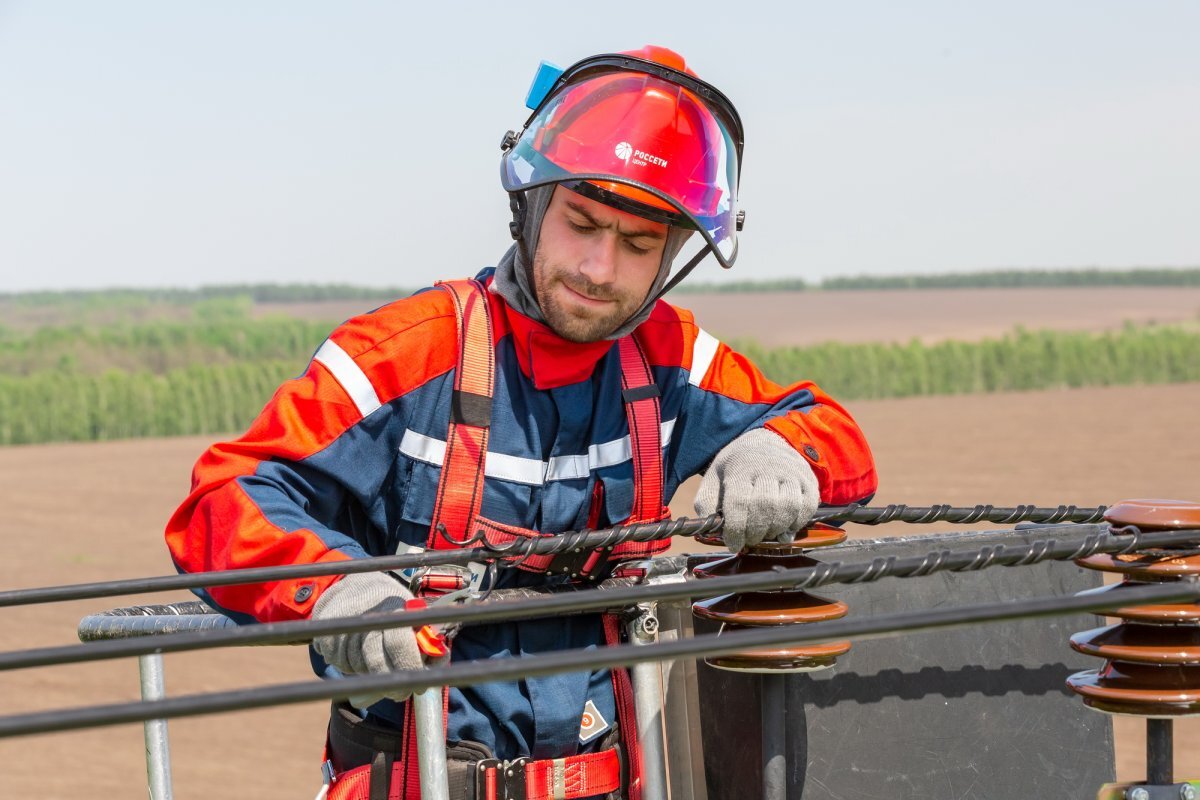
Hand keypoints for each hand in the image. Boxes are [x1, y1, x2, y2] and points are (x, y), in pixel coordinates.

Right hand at [311, 572, 425, 707]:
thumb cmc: (388, 605)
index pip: (400, 644)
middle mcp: (365, 618)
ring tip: (379, 663)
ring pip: (360, 668)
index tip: (419, 686)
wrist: (349, 587)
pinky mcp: (326, 640)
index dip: (410, 668)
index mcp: (392, 608)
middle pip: (377, 663)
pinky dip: (353, 667)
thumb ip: (426, 635)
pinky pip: (342, 666)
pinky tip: (359, 654)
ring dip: (372, 674)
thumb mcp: (410, 611)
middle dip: (391, 684)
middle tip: (400, 693)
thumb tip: (440, 659)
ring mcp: (342, 629)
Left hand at [694, 428, 819, 551]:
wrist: (764, 442)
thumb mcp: (713, 479)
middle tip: (750, 539)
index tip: (734, 544)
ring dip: (776, 529)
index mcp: (740, 467)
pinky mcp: (808, 479)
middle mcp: (768, 467)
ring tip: (766, 532)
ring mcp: (791, 472)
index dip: (736, 530)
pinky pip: (808, 507)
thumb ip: (707, 503)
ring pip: (788, 507)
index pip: (739, 503)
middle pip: (765, 507)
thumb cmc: (736, 467)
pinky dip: (797, 522)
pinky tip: (784, 525)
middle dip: (756, 532)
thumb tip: (710, 527)